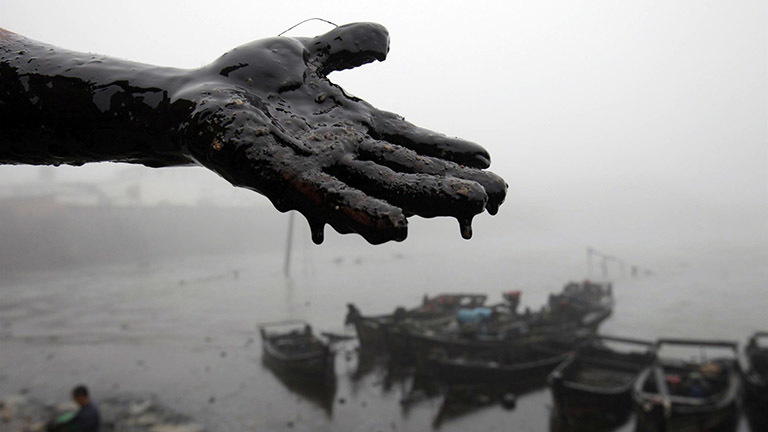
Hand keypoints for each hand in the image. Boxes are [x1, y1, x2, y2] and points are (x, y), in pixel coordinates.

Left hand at [179, 22, 506, 243]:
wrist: (192, 99)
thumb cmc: (246, 84)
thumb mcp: (306, 56)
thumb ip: (347, 49)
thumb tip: (389, 42)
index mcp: (351, 127)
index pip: (409, 142)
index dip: (448, 152)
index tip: (490, 162)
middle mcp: (342, 154)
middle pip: (405, 171)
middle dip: (451, 184)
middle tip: (500, 195)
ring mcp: (315, 168)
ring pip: (378, 189)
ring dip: (423, 201)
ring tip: (468, 210)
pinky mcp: (281, 177)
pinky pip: (325, 199)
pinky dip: (360, 213)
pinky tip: (395, 229)